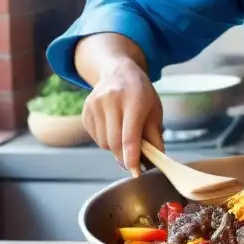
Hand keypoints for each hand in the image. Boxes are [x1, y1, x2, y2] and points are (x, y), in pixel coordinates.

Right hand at [82, 58, 163, 177]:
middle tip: (134, 163)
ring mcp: (95, 105)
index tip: (135, 172)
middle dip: (124, 157)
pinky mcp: (86, 110)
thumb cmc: (141, 93)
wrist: (118, 72)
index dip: (132, 157)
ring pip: (103, 143)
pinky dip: (106, 141)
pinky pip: (95, 137)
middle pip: (115, 142)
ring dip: (115, 148)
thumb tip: (157, 157)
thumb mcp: (155, 110)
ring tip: (125, 136)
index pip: (130, 135)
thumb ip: (155, 134)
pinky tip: (114, 129)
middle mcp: (111, 101)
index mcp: (134, 100)